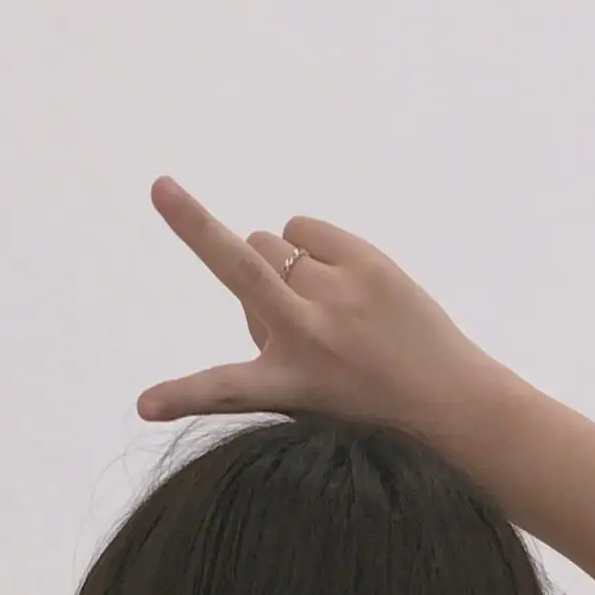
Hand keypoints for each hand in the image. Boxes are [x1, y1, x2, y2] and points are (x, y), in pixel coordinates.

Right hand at [134, 177, 501, 434]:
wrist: (448, 399)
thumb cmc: (368, 405)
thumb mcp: (307, 398)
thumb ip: (271, 341)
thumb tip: (257, 271)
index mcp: (290, 383)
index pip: (223, 391)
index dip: (179, 396)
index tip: (145, 405)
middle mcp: (310, 335)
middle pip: (239, 269)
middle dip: (193, 225)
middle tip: (162, 189)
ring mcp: (340, 293)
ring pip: (266, 245)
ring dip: (269, 263)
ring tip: (310, 300)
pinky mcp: (367, 262)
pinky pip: (301, 228)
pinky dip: (301, 245)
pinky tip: (328, 275)